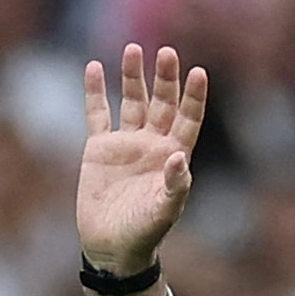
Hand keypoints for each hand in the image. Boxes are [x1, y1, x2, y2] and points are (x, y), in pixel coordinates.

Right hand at [78, 44, 207, 275]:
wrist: (112, 245)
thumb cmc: (145, 233)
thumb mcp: (164, 211)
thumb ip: (175, 186)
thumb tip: (179, 157)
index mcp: (174, 158)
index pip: (188, 120)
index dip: (194, 97)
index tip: (199, 72)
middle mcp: (153, 145)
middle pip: (162, 104)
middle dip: (165, 79)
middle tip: (168, 53)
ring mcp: (126, 144)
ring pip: (132, 102)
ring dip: (133, 77)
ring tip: (134, 49)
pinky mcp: (99, 148)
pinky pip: (98, 113)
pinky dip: (96, 92)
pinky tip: (96, 68)